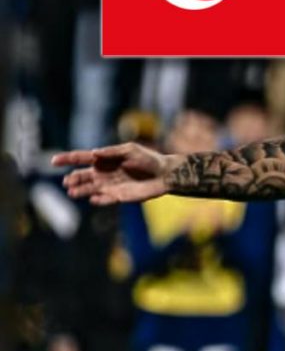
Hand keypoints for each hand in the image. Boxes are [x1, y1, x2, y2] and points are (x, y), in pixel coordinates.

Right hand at [53, 143, 178, 205]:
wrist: (164, 174)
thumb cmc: (148, 159)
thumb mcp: (130, 150)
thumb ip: (112, 152)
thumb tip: (93, 153)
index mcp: (104, 159)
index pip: (82, 158)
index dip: (67, 159)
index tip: (54, 161)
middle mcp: (104, 173)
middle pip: (82, 176)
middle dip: (73, 178)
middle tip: (68, 181)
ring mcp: (110, 185)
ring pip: (89, 189)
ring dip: (80, 190)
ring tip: (73, 192)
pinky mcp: (118, 196)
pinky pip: (104, 199)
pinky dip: (98, 200)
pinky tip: (93, 199)